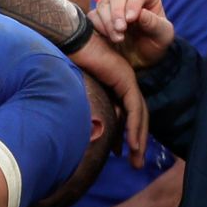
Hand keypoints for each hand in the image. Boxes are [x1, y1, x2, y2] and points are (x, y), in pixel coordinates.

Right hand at [68, 32, 148, 162]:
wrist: (69, 41)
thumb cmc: (66, 61)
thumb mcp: (77, 91)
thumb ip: (84, 106)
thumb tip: (80, 128)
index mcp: (114, 85)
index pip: (126, 114)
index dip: (126, 135)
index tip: (121, 154)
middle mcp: (124, 83)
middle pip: (137, 117)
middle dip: (138, 142)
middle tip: (136, 164)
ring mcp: (127, 81)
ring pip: (139, 115)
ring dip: (139, 139)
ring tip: (137, 160)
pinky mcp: (125, 80)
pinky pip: (134, 108)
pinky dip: (134, 127)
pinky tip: (134, 144)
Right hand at [89, 0, 174, 70]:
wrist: (142, 57)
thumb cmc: (155, 43)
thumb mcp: (162, 35)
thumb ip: (154, 23)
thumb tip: (140, 14)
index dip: (133, 3)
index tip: (131, 19)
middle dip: (117, 11)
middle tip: (121, 29)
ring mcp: (112, 5)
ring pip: (103, 3)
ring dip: (108, 21)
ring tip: (118, 38)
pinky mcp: (99, 17)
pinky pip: (93, 16)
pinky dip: (99, 26)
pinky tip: (108, 38)